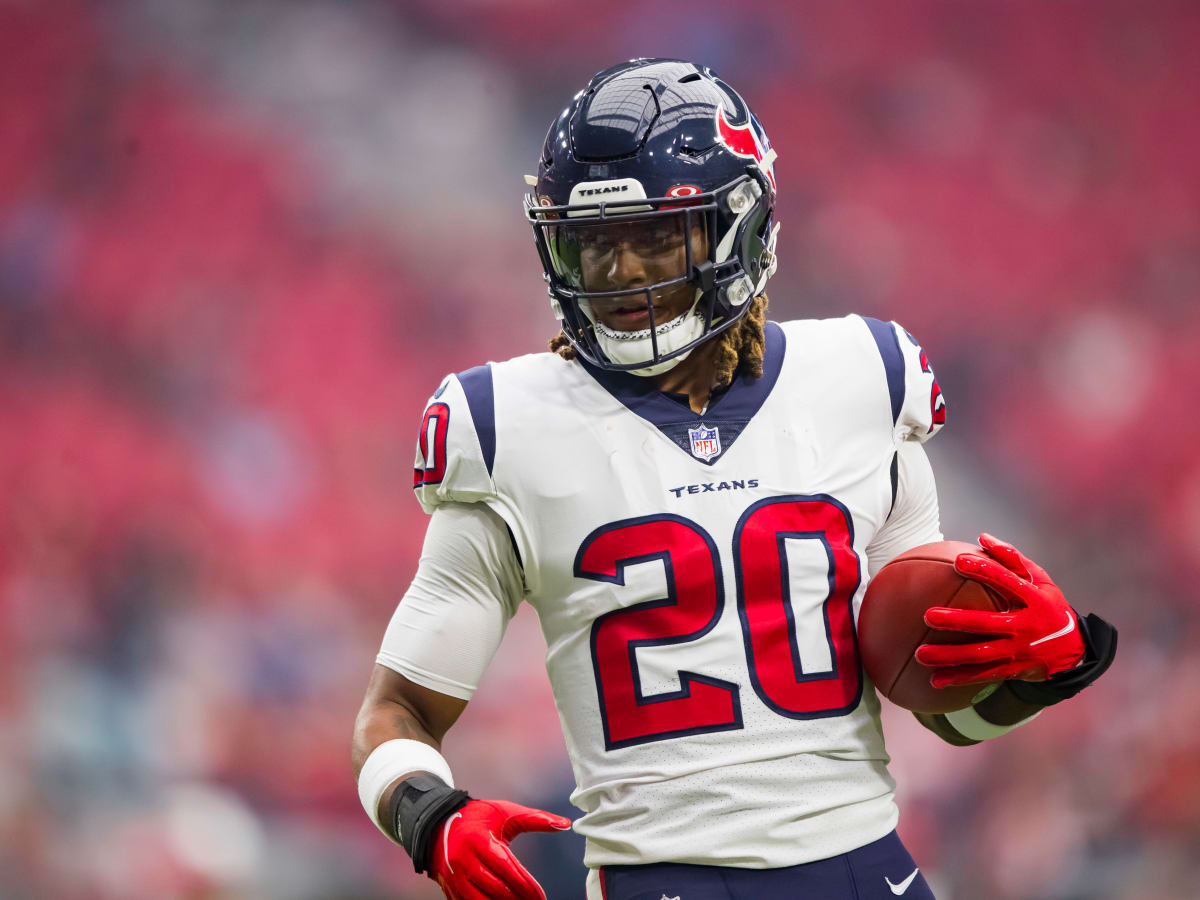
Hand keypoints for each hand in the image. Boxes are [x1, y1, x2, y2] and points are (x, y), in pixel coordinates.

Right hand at [429, 799, 570, 899]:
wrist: (438, 823)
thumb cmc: (478, 817)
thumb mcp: (505, 812)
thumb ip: (535, 819)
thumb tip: (565, 824)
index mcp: (478, 840)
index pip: (507, 868)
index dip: (526, 885)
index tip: (540, 897)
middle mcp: (463, 860)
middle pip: (495, 888)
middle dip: (518, 899)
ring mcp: (454, 876)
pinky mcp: (449, 888)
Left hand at [914, 533, 1085, 687]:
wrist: (1074, 649)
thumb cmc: (1049, 605)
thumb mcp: (1041, 580)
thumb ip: (1013, 558)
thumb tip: (982, 536)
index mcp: (1035, 600)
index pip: (1008, 581)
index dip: (984, 570)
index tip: (958, 561)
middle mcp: (1027, 627)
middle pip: (988, 624)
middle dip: (958, 621)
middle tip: (928, 616)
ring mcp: (1020, 651)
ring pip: (981, 655)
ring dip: (950, 656)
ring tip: (920, 654)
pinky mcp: (1014, 670)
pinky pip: (983, 676)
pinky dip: (959, 679)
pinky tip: (934, 681)